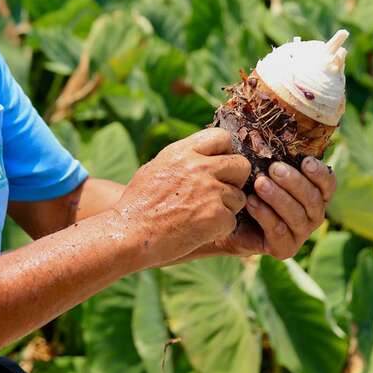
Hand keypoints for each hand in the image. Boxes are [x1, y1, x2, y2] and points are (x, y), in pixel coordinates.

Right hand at [112, 128, 250, 269]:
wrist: (131, 234)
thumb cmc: (138, 204)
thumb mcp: (155, 168)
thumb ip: (181, 159)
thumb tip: (199, 153)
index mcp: (182, 151)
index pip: (222, 137)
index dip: (225, 152)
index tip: (218, 166)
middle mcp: (199, 167)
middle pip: (241, 165)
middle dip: (235, 180)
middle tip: (220, 193)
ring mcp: (210, 191)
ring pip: (239, 196)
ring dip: (227, 208)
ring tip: (201, 215)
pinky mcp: (217, 216)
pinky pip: (232, 220)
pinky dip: (220, 228)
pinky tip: (199, 230)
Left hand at [217, 156, 336, 258]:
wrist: (226, 215)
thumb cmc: (246, 183)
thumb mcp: (259, 165)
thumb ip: (271, 152)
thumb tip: (264, 126)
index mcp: (314, 192)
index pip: (328, 183)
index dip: (320, 173)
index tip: (305, 160)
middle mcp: (313, 213)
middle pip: (313, 199)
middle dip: (294, 182)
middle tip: (274, 168)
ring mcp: (300, 233)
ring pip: (298, 216)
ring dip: (279, 198)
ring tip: (260, 183)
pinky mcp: (284, 248)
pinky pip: (280, 232)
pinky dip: (266, 216)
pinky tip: (251, 202)